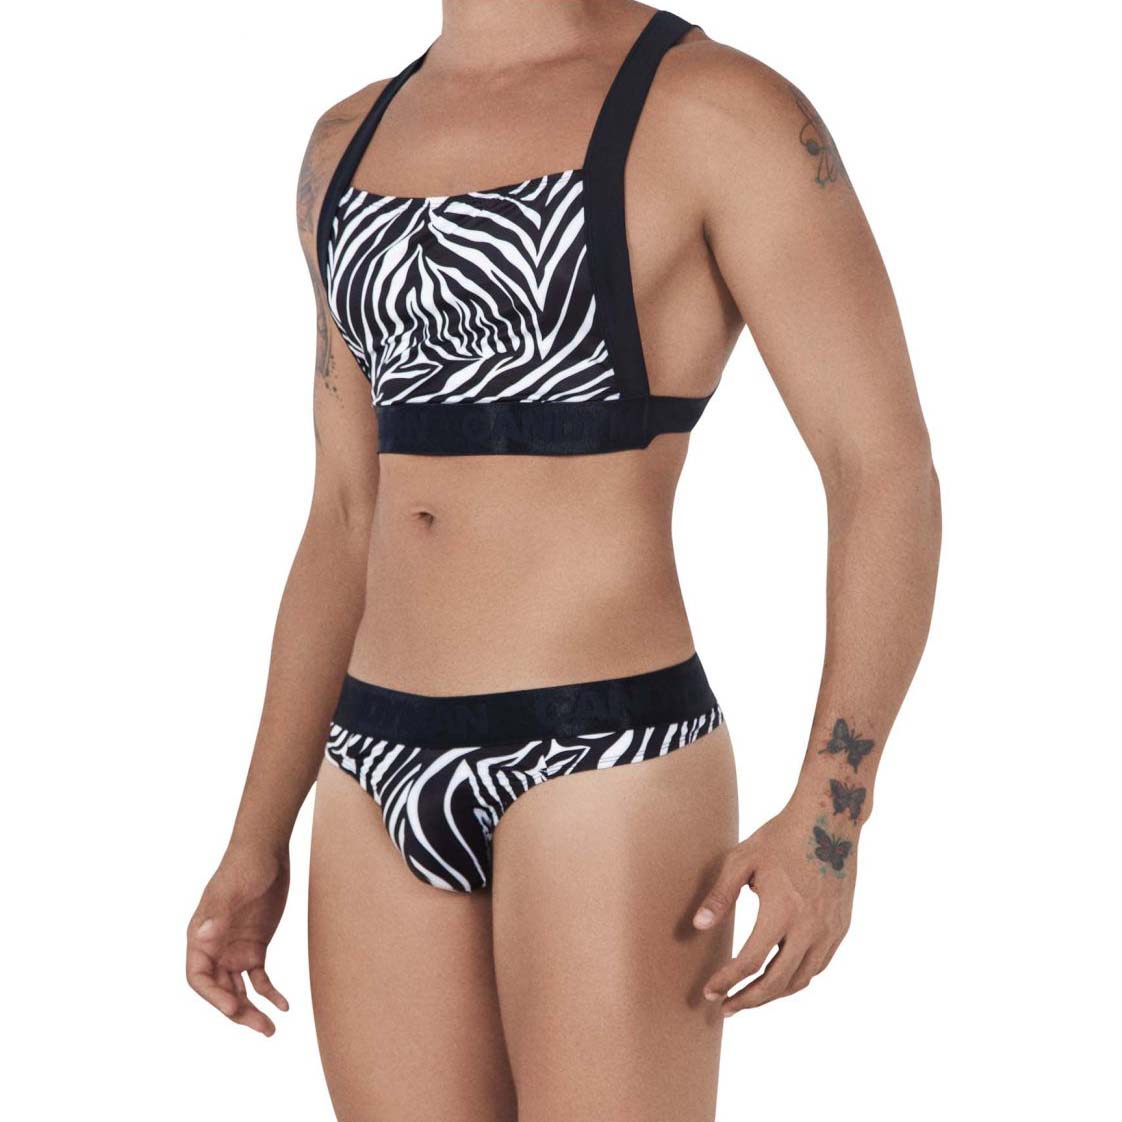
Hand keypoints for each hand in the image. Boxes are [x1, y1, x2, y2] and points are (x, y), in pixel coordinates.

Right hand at [186, 843, 290, 1035]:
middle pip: (221, 990)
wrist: (267, 851)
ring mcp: (235, 950)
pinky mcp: (256, 947)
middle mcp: (214, 949)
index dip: (214, 997)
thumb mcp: (232, 890)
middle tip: (261, 1028)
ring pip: (240, 989)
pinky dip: (269, 992)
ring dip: (252, 1010)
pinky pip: (259, 978)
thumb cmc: (244, 866)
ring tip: (271, 1028)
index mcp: (200, 938)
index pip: (199, 978)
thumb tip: (202, 937)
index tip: (235, 1007)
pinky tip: (284, 1005)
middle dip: (238, 1012)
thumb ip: (218, 914)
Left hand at [693, 805, 855, 1013]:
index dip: (728, 981)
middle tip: (726, 1008)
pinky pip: (817, 967)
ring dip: (773, 994)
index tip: (710, 991)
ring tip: (749, 997)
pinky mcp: (840, 928)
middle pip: (777, 982)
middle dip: (748, 1000)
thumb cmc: (779, 838)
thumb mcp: (742, 860)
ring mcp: (829, 931)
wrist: (828, 822)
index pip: (751, 962)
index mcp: (781, 912)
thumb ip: (720, 896)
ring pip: (800, 980)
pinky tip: (778, 976)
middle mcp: (809, 928)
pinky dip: (796, 979)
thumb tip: (699, 927)